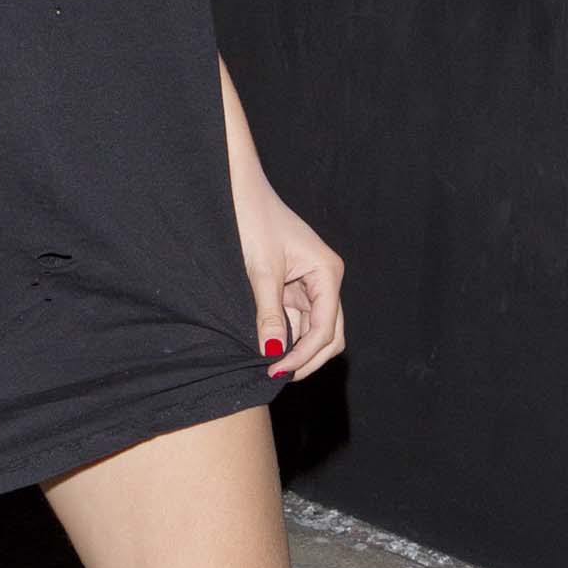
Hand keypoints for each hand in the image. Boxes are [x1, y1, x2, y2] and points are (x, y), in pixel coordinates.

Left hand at [233, 175, 346, 382]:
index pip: (326, 328)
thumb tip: (274, 352)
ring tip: (266, 365)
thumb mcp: (260, 271)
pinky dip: (284, 334)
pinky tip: (264, 346)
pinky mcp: (293, 284)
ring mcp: (311, 283)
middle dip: (306, 358)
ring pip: (313, 329)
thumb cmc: (253, 219)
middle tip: (276, 376)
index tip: (276, 371)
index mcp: (328, 272)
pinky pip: (296, 318)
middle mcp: (325, 279)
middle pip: (329, 334)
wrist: (238, 190)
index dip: (304, 355)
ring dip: (294, 348)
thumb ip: (270, 314)